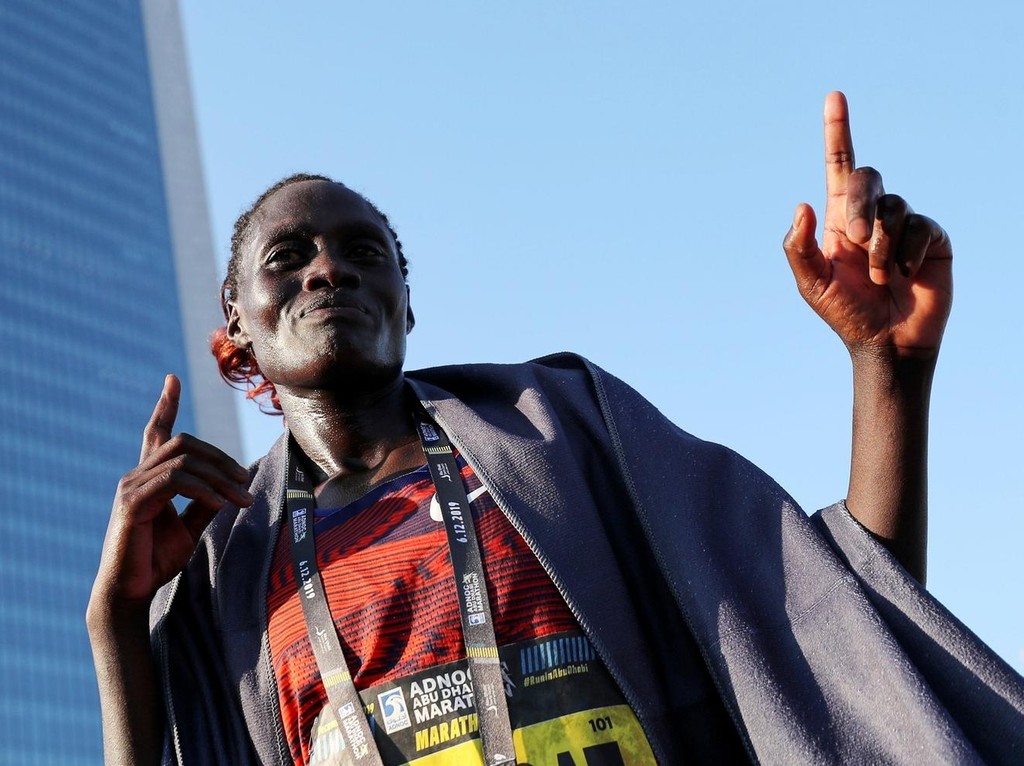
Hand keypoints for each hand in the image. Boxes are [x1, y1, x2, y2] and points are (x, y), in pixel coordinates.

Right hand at [89, 375, 251, 611]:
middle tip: (246, 481)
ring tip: (243, 498)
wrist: (130, 593)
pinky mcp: (133, 503)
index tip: (171, 378)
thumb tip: (226, 486)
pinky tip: (220, 503)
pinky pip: (176, 481)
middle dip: (221, 457)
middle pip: (184, 443)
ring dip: (220, 476)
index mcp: (149, 477)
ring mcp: (131, 487)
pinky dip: (204, 489)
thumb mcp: (189, 527)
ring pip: (184, 460)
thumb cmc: (156, 561)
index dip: (165, 404)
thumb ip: (204, 503)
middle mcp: (136, 476)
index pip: (156, 432)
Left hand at [783, 92, 952, 360]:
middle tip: (855, 240)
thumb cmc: (846, 313)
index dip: (838, 132)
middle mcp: (872, 215)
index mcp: (839, 219)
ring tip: (882, 278)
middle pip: (867, 178)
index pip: (839, 167)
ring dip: (881, 246)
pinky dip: (906, 254)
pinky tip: (905, 275)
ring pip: (894, 207)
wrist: (887, 341)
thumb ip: (798, 247)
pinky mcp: (931, 237)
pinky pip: (920, 227)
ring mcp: (903, 224)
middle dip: (859, 205)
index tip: (834, 96)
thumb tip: (802, 204)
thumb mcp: (812, 284)